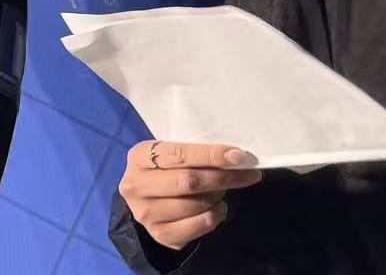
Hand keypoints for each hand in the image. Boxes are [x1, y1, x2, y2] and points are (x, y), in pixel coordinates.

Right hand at [117, 141, 263, 250]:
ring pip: (194, 205)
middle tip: (248, 175)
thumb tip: (236, 156)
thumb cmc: (168, 166)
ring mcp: (145, 213)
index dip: (212, 155)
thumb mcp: (174, 152)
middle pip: (188, 182)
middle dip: (224, 178)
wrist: (149, 197)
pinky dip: (216, 215)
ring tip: (224, 188)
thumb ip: (197, 152)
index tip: (239, 156)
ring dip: (218, 196)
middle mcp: (136, 186)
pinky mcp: (159, 234)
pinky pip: (198, 225)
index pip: (180, 154)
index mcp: (140, 157)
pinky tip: (218, 206)